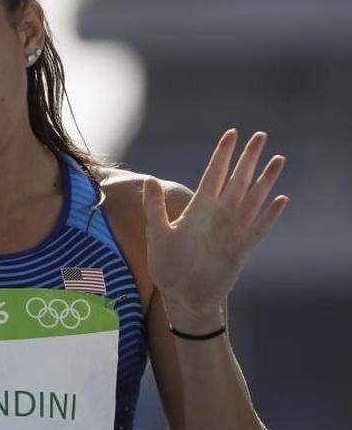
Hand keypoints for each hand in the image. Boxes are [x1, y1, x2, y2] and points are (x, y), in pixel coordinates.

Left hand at [142, 129, 288, 315]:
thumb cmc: (168, 266)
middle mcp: (218, 215)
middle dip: (248, 158)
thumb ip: (154, 207)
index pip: (213, 174)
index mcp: (198, 209)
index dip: (222, 155)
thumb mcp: (157, 234)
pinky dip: (270, 215)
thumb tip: (148, 178)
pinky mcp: (242, 248)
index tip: (232, 134)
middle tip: (261, 135)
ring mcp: (232, 230)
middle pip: (237, 180)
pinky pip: (259, 228)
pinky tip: (281, 199)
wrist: (182, 295)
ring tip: (278, 159)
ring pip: (253, 199)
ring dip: (265, 180)